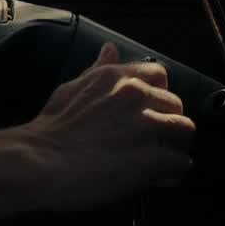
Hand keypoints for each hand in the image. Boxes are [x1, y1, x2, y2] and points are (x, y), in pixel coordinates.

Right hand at [22, 43, 195, 209]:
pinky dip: (173, 171)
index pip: (159, 74)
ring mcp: (146, 126)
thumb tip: (109, 48)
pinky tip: (159, 177)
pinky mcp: (152, 158)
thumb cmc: (50, 129)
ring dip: (174, 145)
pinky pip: (180, 162)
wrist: (39, 162)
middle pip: (176, 103)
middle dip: (167, 121)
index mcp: (116, 77)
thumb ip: (97, 69)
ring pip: (185, 130)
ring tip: (160, 159)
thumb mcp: (71, 88)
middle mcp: (136, 95)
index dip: (156, 94)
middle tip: (152, 139)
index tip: (148, 109)